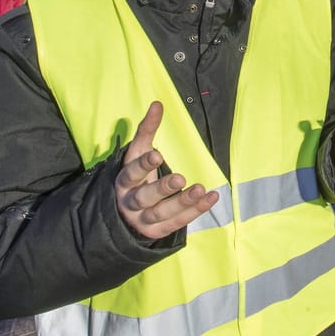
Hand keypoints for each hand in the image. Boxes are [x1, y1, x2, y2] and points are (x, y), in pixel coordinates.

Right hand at [115, 102, 219, 239]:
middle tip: (180, 178)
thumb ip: (147, 130)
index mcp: (124, 181)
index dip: (143, 165)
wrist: (123, 215)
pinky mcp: (156, 231)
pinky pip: (177, 223)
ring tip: (200, 189)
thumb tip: (157, 104)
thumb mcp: (137, 154)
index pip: (131, 174)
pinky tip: (211, 198)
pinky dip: (195, 211)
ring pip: (161, 213)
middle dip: (162, 188)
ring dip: (182, 202)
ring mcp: (142, 220)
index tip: (157, 155)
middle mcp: (130, 202)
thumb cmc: (135, 177)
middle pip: (144, 197)